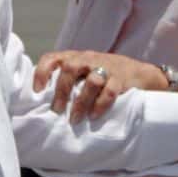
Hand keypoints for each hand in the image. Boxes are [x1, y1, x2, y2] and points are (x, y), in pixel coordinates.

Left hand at [33, 50, 167, 123]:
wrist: (140, 73)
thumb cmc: (105, 76)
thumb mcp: (85, 71)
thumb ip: (68, 80)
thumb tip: (42, 102)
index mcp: (76, 57)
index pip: (53, 57)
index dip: (42, 72)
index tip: (36, 90)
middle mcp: (89, 59)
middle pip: (71, 68)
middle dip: (62, 90)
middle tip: (57, 110)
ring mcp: (107, 67)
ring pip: (91, 81)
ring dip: (81, 102)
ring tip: (75, 119)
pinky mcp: (122, 78)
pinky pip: (109, 91)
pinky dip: (100, 105)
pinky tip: (94, 116)